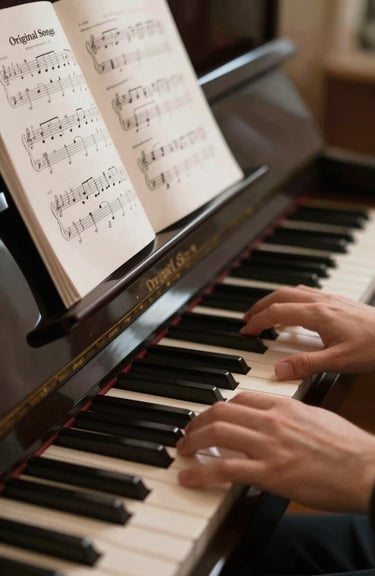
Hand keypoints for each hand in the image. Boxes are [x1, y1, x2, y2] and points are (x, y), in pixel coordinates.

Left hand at [177, 391, 374, 512]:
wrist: (366, 470)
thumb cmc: (347, 447)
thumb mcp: (316, 417)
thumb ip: (289, 415)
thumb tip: (271, 419)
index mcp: (284, 405)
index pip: (240, 397)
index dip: (218, 407)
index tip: (210, 417)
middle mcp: (272, 420)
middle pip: (221, 411)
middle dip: (198, 421)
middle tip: (188, 432)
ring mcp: (269, 445)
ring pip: (217, 433)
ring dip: (193, 441)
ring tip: (183, 450)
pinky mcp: (269, 472)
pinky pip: (225, 468)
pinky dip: (201, 472)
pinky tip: (189, 477)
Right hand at [240, 285, 374, 379]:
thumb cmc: (373, 347)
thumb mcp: (338, 361)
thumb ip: (306, 365)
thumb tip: (278, 370)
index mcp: (317, 314)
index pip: (277, 312)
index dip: (257, 321)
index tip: (245, 331)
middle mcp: (321, 301)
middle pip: (280, 295)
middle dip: (260, 306)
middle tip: (247, 319)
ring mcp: (330, 298)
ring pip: (293, 291)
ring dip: (274, 300)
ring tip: (265, 313)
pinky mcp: (338, 301)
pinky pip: (306, 293)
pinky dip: (290, 299)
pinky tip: (295, 311)